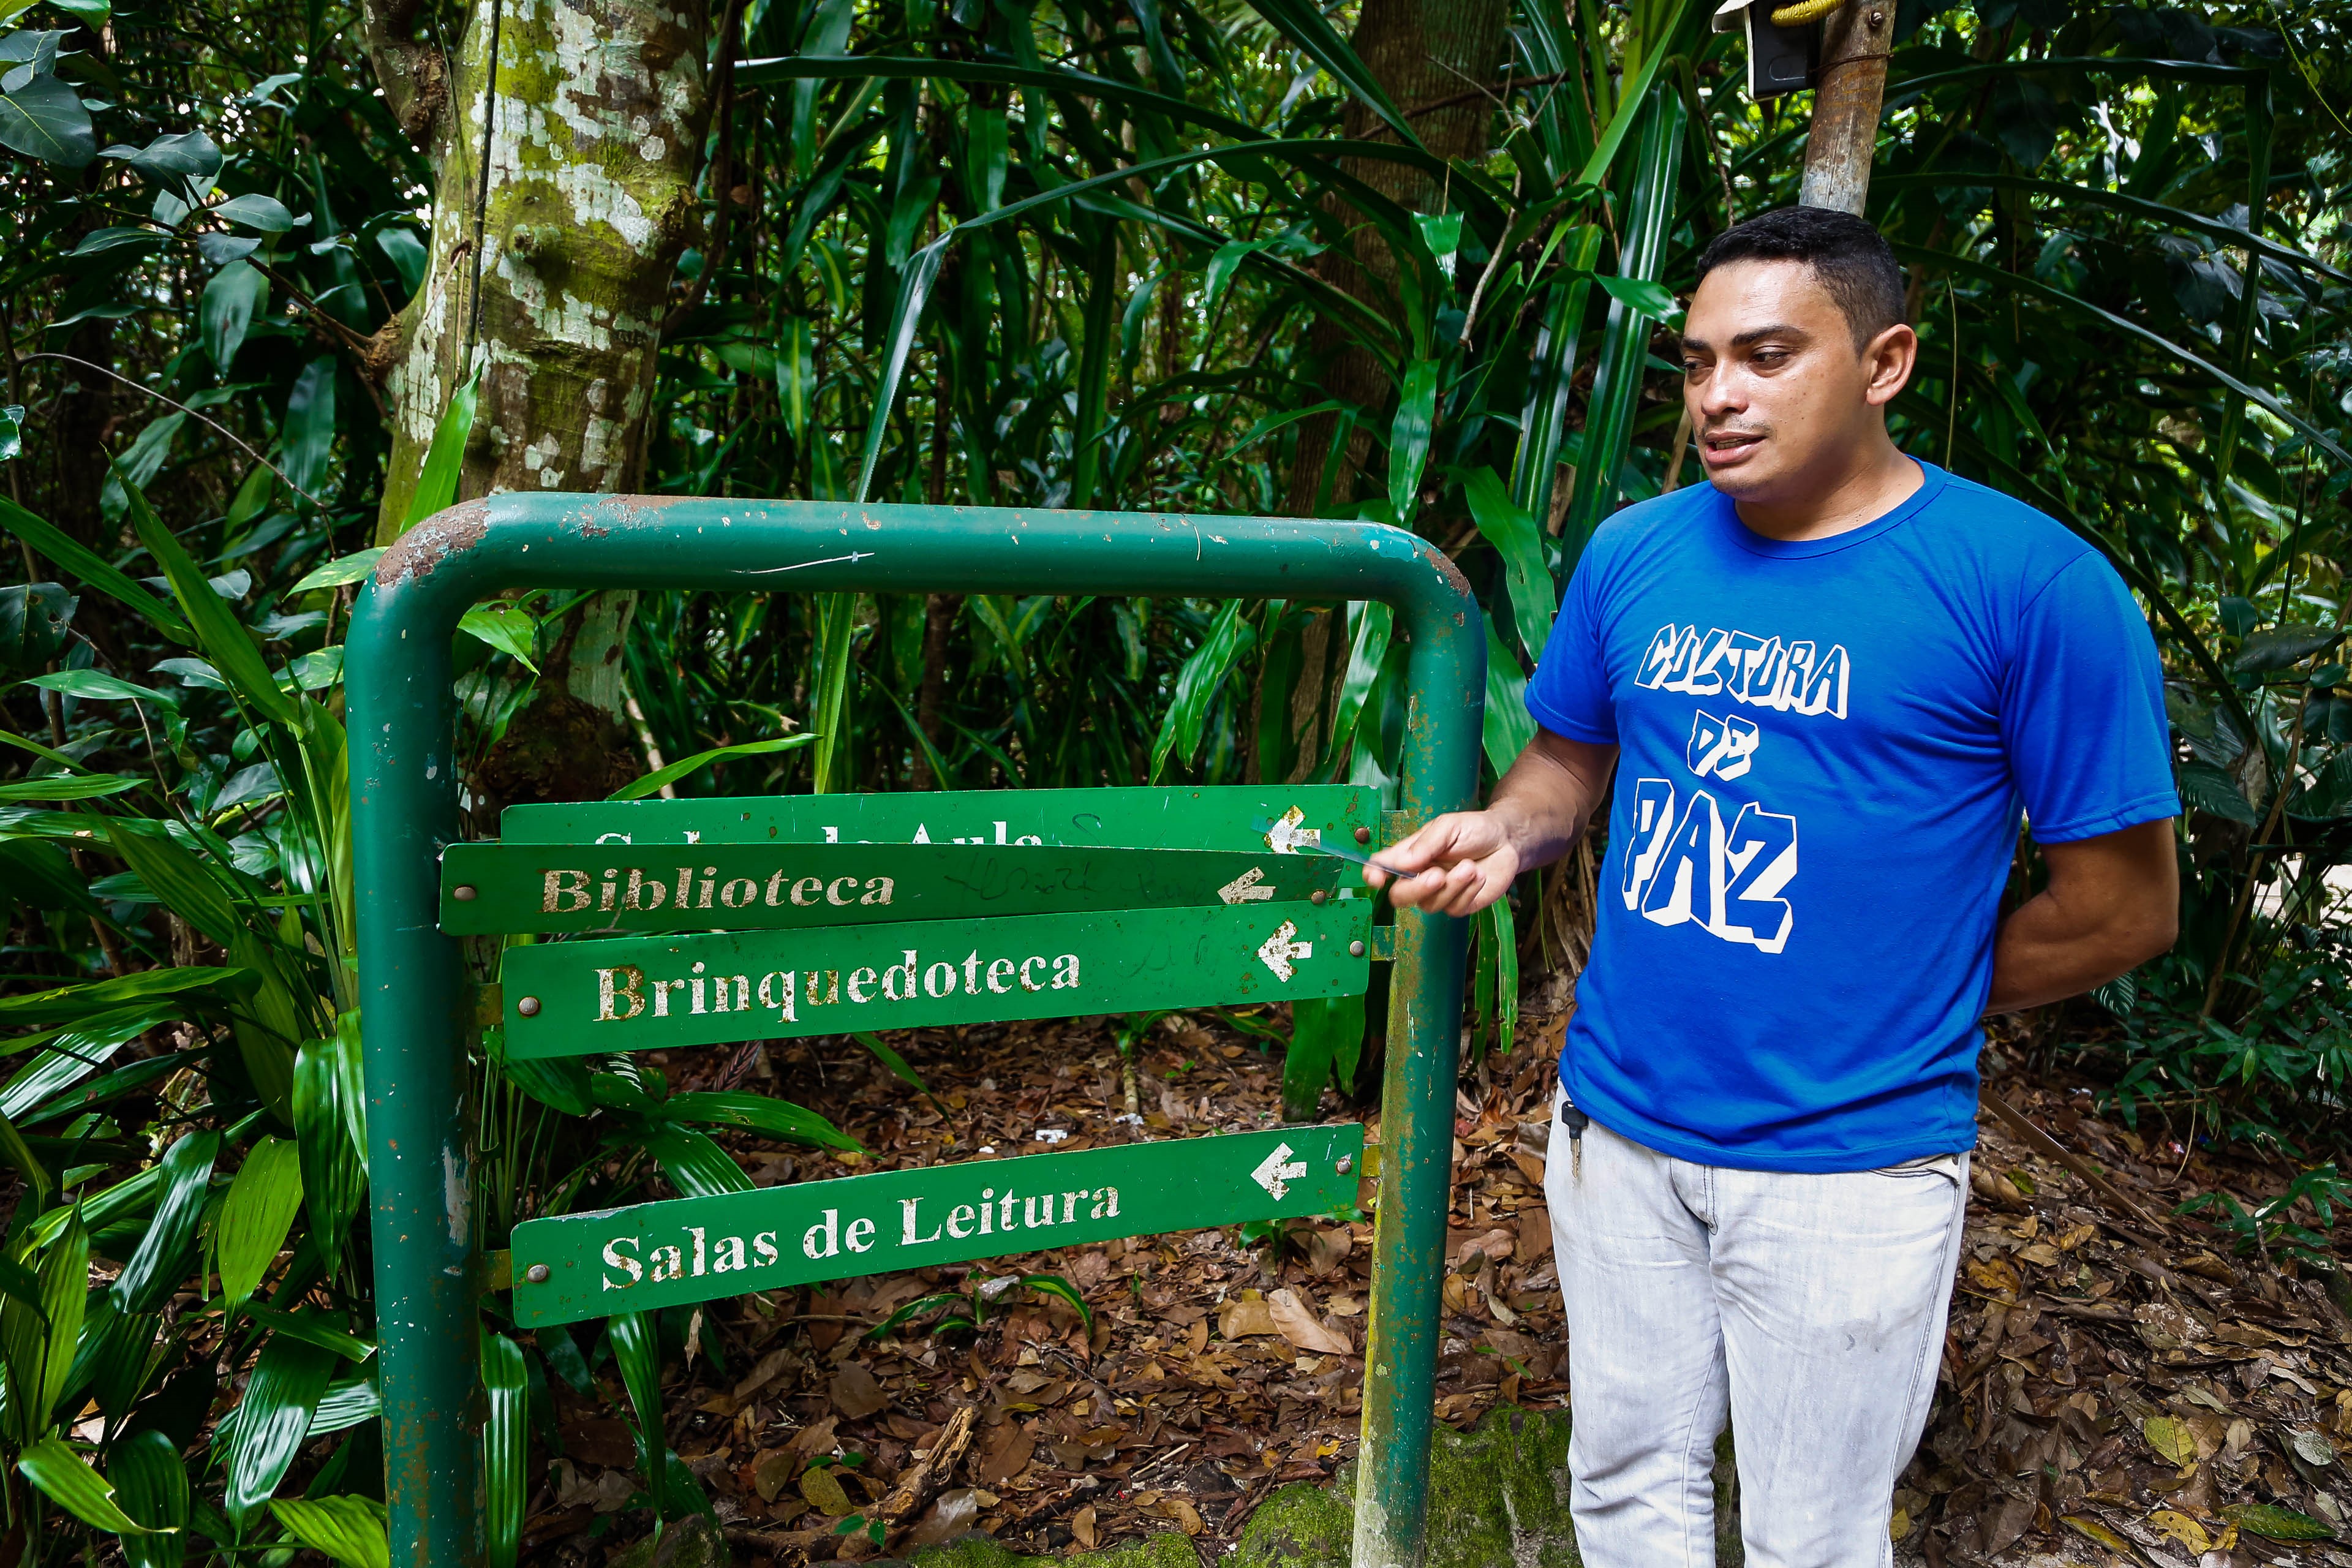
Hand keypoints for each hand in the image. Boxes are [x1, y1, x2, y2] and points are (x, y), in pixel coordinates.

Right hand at [1364, 809, 1522, 916]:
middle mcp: (1419, 877)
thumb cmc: (1474, 829)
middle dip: (1416, 889)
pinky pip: (1453, 909)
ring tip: (1470, 867)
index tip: (1377, 879)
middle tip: (1437, 876)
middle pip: (1399, 896)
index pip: (1382, 867)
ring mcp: (1439, 894)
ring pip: (1428, 905)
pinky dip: (1467, 891)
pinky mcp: (1459, 905)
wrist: (1506, 841)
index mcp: (1409, 855)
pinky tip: (1478, 876)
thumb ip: (1425, 844)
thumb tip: (1403, 863)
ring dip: (1451, 886)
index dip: (1373, 875)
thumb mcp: (1448, 826)